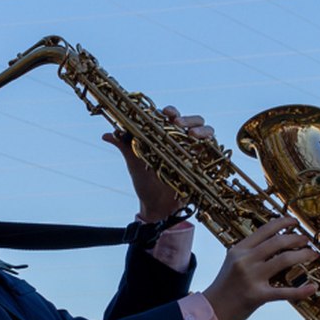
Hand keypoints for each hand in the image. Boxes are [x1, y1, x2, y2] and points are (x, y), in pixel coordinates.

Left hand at [102, 105, 212, 221]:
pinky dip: (210, 146)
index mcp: (165, 135)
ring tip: (192, 136)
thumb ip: (124, 147)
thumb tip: (107, 134)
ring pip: (206, 132)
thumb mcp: (134, 164)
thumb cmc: (145, 183)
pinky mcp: (203, 164)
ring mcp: (194, 151)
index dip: (170, 111)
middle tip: (178, 123)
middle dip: (187, 119)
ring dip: (201, 130)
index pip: (171, 117)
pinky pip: (212, 151)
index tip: (165, 113)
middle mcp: (182, 141)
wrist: (156, 207)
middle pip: (192, 120)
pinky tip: (202, 149)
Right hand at [202, 217, 319, 319]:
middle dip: (297, 238)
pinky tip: (312, 288)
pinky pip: (284, 292)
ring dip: (303, 255)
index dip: (283, 222)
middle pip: (278, 242)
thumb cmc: (225, 287)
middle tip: (307, 240)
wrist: (212, 310)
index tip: (295, 222)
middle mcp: (245, 261)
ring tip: (312, 255)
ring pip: (284, 260)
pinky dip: (301, 290)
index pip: (265, 229)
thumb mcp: (233, 263)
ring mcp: (251, 278)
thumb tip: (275, 244)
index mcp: (239, 250)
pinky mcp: (257, 296)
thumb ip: (251, 253)